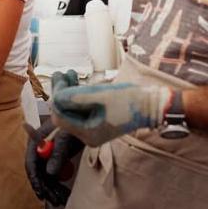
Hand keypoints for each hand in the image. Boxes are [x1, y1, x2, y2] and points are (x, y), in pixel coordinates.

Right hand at [24, 119, 82, 205]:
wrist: (85, 117)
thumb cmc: (73, 122)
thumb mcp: (65, 137)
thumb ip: (57, 154)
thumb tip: (50, 173)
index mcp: (36, 142)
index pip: (31, 163)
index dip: (35, 179)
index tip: (40, 193)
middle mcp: (40, 150)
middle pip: (39, 173)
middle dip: (46, 188)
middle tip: (54, 201)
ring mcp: (49, 155)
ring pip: (48, 177)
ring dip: (54, 190)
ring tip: (62, 201)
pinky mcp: (57, 159)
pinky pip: (56, 176)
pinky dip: (60, 185)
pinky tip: (65, 195)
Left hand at [51, 82, 171, 146]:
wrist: (151, 105)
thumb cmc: (129, 100)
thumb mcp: (100, 95)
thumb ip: (76, 97)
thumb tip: (56, 95)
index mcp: (88, 134)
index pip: (61, 116)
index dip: (57, 96)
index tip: (60, 78)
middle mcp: (87, 135)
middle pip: (64, 114)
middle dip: (61, 93)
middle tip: (61, 73)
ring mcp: (91, 129)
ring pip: (71, 110)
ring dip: (68, 92)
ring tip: (69, 73)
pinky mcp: (96, 120)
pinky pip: (80, 109)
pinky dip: (77, 95)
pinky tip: (76, 80)